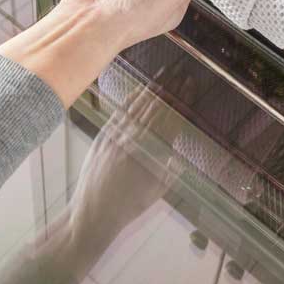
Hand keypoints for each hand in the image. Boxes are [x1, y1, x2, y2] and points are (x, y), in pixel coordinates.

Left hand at [65, 80, 184, 252]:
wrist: (93, 213)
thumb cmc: (128, 207)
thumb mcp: (157, 192)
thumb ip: (171, 171)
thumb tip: (181, 155)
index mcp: (154, 155)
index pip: (172, 119)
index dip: (182, 100)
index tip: (190, 85)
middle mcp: (137, 141)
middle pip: (158, 108)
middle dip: (171, 88)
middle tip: (181, 70)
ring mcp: (119, 136)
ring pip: (140, 106)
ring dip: (154, 88)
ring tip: (165, 73)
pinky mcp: (104, 135)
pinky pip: (121, 112)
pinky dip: (132, 99)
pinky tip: (141, 88)